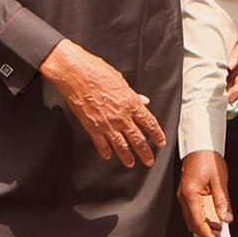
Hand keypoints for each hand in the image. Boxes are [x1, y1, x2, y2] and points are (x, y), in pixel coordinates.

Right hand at [40, 39, 166, 167]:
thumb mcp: (121, 81)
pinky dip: (105, 151)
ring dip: (127, 157)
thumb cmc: (98, 72)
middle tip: (149, 160)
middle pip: (138, 139)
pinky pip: (101, 144)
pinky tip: (108, 156)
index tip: (161, 142)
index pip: (149, 123)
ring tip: (131, 164)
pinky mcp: (92, 127)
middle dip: (145, 152)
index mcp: (131, 103)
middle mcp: (121, 116)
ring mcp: (107, 124)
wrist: (76, 74)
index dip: (157, 134)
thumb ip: (134, 95)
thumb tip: (144, 101)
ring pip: (121, 146)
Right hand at [179, 150, 231, 236]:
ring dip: (204, 228)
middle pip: (193, 224)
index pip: (198, 223)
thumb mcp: (219, 179)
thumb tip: (226, 218)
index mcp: (190, 194)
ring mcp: (184, 194)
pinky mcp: (187, 192)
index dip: (208, 236)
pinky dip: (202, 219)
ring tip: (219, 233)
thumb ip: (222, 200)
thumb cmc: (208, 157)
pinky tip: (213, 220)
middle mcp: (184, 196)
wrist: (201, 144)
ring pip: (192, 219)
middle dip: (206, 235)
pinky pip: (192, 211)